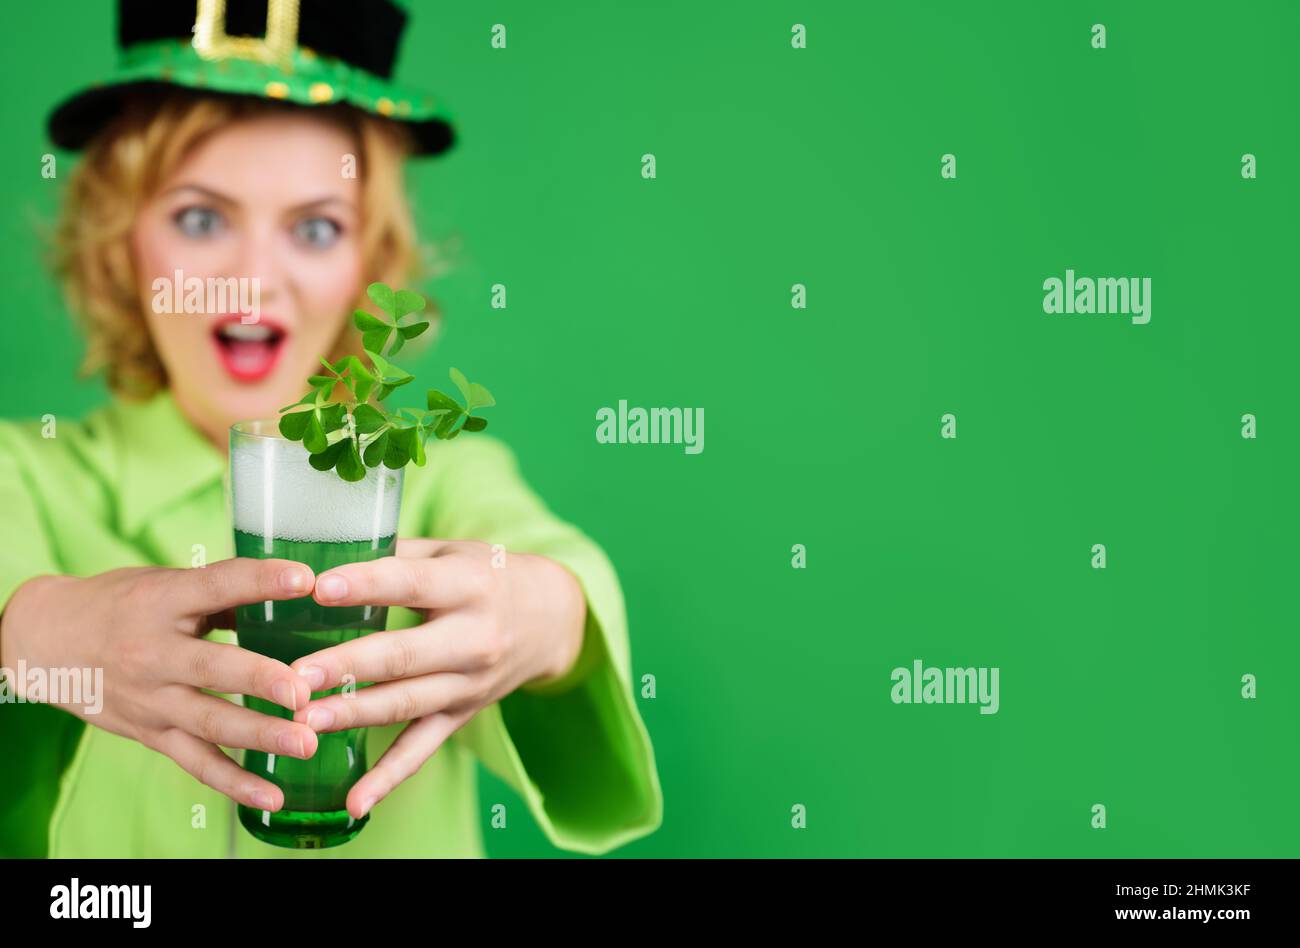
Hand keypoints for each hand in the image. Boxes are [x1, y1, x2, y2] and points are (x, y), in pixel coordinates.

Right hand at [0, 559, 320, 812]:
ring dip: (261, 735)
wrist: (46, 644)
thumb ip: (225, 592)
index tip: (304, 580)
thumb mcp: (165, 584)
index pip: (215, 586)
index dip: (260, 581)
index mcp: (161, 601)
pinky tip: (273, 796)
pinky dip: (235, 783)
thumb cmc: (122, 605)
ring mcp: (151, 700)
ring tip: (307, 743)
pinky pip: (197, 763)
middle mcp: (153, 653)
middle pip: (212, 668)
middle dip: (260, 680)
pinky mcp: (151, 734)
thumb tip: (298, 590)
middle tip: (303, 691)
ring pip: (210, 721)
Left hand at [288, 538, 586, 819]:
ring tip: (305, 721)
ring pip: (406, 703)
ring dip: (354, 714)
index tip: (318, 588)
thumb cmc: (487, 574)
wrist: (552, 618)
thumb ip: (395, 551)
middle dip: (347, 666)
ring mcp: (469, 682)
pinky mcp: (462, 714)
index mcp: (469, 584)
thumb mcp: (452, 550)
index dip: (366, 585)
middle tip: (296, 675)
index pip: (411, 584)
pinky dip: (388, 778)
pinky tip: (354, 802)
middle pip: (404, 654)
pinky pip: (422, 749)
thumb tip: (322, 547)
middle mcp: (474, 637)